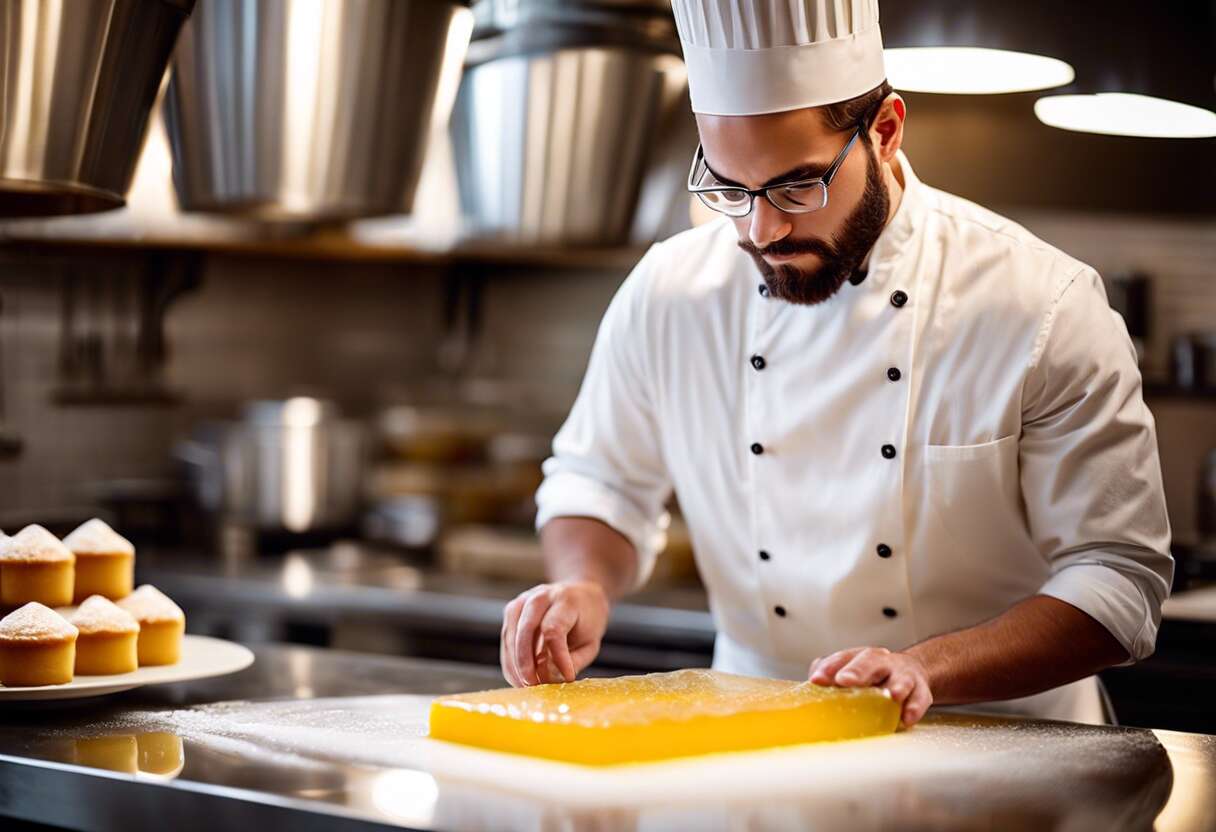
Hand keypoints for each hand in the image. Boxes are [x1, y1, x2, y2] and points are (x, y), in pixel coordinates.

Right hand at [500, 580, 609, 686]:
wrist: (580, 596)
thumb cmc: (586, 622)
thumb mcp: (590, 642)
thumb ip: (573, 660)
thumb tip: (549, 677)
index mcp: (566, 601)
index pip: (554, 630)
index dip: (558, 657)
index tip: (567, 677)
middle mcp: (541, 596)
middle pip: (526, 630)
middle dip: (526, 662)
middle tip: (534, 685)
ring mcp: (523, 601)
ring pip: (511, 635)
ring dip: (515, 664)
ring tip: (526, 685)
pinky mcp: (512, 610)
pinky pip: (506, 637)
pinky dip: (510, 661)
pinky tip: (519, 676)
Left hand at [809, 646, 932, 727]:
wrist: (911, 670)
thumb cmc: (873, 674)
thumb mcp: (851, 670)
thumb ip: (830, 674)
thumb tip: (809, 685)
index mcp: (860, 657)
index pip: (842, 658)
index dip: (829, 668)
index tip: (816, 680)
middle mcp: (882, 662)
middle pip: (870, 661)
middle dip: (857, 671)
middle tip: (845, 680)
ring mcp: (903, 675)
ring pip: (900, 678)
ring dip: (895, 686)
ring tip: (891, 696)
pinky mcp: (920, 690)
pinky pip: (919, 699)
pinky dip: (914, 708)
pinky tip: (906, 719)